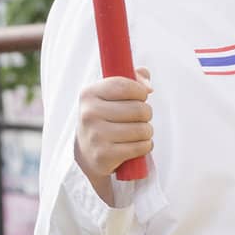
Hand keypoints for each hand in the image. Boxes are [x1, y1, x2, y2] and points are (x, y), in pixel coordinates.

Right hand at [74, 68, 152, 203]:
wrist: (87, 153)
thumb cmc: (107, 117)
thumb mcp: (112, 94)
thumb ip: (133, 79)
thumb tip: (148, 86)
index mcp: (89, 94)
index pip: (125, 86)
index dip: (140, 92)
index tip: (140, 97)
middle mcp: (89, 113)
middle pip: (139, 109)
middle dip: (146, 114)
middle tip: (138, 118)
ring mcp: (95, 135)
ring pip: (142, 129)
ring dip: (147, 132)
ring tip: (137, 133)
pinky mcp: (104, 155)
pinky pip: (141, 147)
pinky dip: (145, 146)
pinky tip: (135, 145)